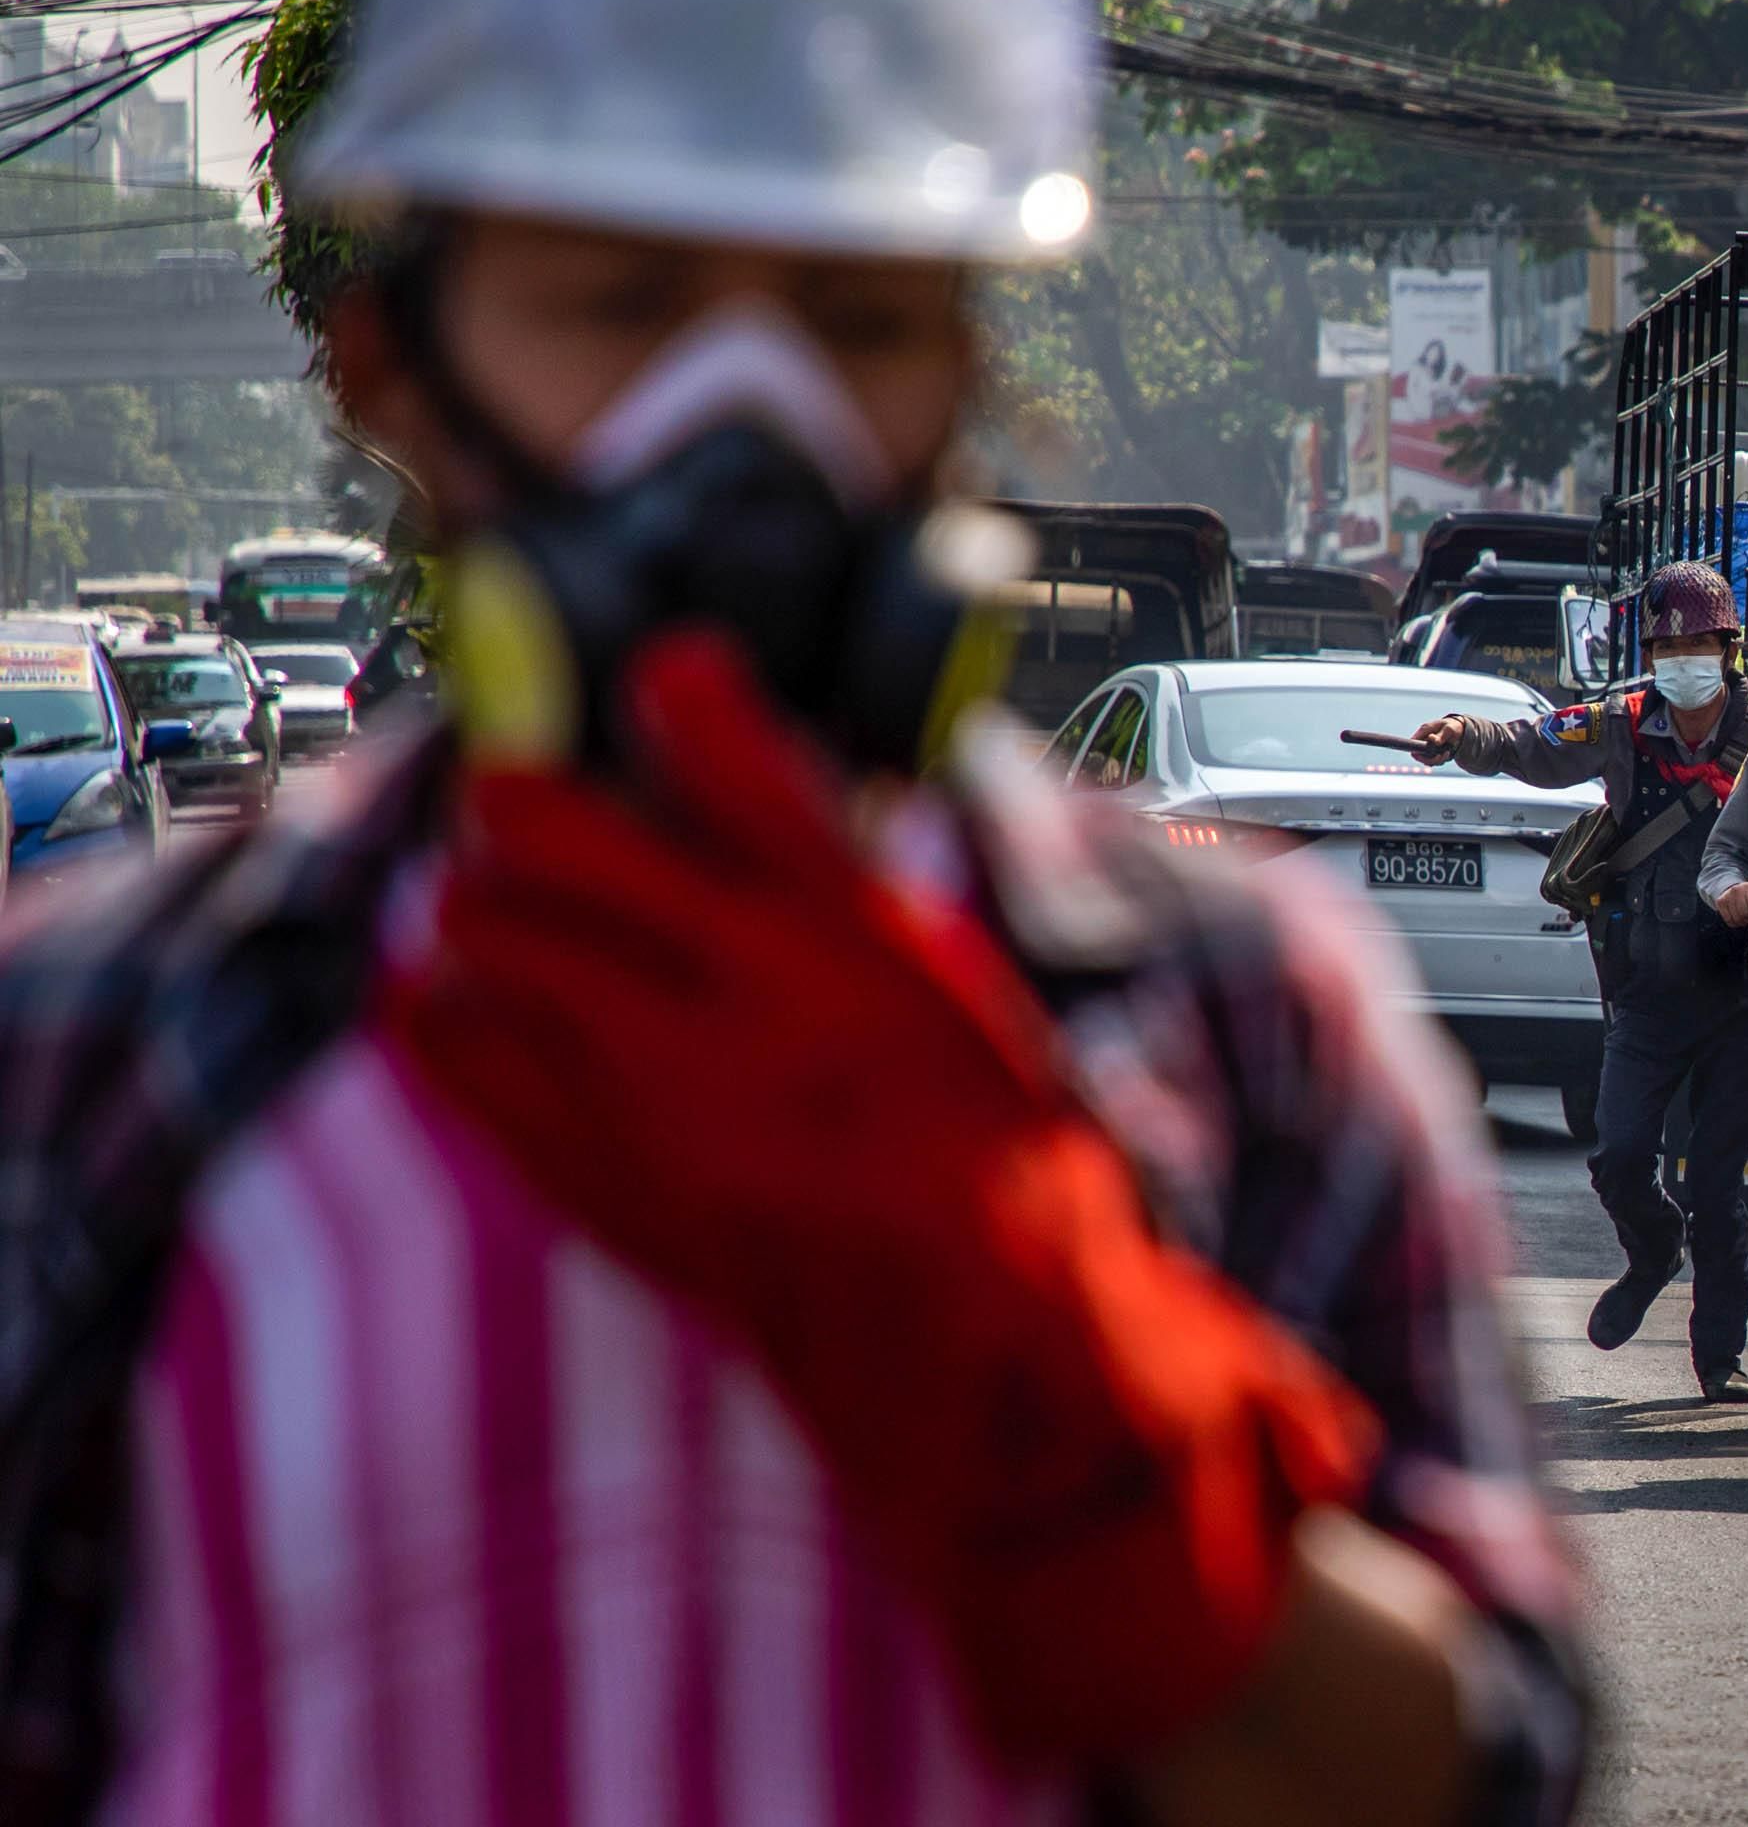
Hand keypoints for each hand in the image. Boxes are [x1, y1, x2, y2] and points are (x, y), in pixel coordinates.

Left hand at [386, 633, 1371, 1763]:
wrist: (995, 1348)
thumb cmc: (1017, 1165)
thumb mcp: (982, 984)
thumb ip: (876, 877)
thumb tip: (797, 783)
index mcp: (860, 938)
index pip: (726, 755)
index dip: (680, 690)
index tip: (673, 680)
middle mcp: (747, 1001)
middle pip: (549, 829)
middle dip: (537, 799)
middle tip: (562, 812)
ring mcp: (659, 1098)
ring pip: (484, 932)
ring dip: (489, 902)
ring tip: (524, 916)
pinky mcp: (607, 1182)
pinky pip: (461, 1059)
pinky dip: (449, 1010)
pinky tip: (474, 1004)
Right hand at [1408, 716, 1466, 765]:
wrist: (1460, 730)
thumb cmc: (1452, 726)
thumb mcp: (1448, 729)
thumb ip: (1441, 735)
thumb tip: (1433, 740)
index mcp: (1424, 731)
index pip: (1412, 742)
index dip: (1416, 750)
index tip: (1428, 753)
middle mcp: (1424, 740)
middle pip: (1418, 755)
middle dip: (1430, 759)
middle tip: (1441, 756)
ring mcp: (1428, 747)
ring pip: (1426, 761)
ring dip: (1437, 761)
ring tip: (1447, 753)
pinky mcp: (1433, 753)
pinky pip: (1433, 762)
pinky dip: (1440, 761)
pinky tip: (1447, 754)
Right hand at [1714, 881, 1747, 928]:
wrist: (1732, 889)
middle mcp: (1736, 889)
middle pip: (1745, 912)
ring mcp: (1727, 895)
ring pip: (1736, 917)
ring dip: (1742, 922)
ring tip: (1744, 920)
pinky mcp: (1720, 901)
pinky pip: (1728, 919)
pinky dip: (1734, 923)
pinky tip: (1737, 920)